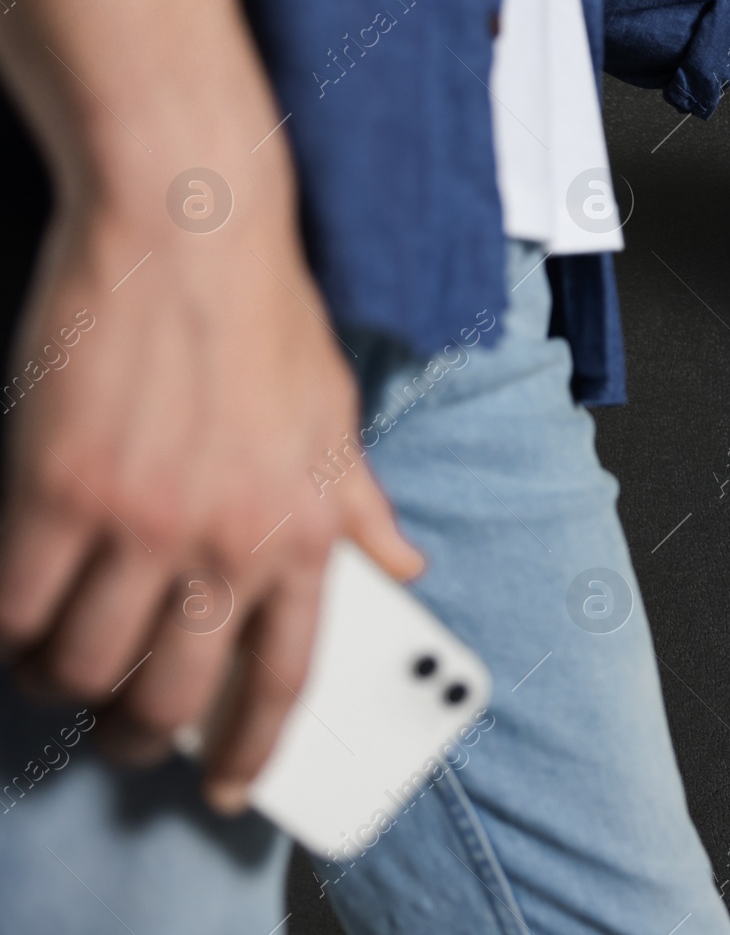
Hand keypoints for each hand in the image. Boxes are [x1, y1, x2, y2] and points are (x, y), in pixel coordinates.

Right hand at [0, 0, 422, 813]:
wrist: (190, 231)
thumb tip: (402, 561)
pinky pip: (16, 605)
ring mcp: (140, 521)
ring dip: (63, 681)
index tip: (228, 784)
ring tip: (58, 665)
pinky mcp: (57, 489)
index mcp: (301, 531)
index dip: (251, 746)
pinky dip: (7, 629)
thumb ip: (360, 504)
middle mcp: (226, 542)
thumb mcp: (338, 417)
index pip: (283, 675)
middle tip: (121, 732)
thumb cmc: (267, 319)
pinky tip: (13, 618)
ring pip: (83, 662)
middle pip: (171, 692)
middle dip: (140, 733)